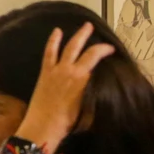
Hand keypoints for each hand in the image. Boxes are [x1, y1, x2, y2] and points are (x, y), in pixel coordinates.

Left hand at [14, 22, 114, 150]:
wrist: (43, 127)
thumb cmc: (67, 122)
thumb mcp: (87, 108)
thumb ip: (92, 93)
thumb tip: (98, 85)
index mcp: (83, 79)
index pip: (97, 58)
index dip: (105, 51)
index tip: (111, 50)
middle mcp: (71, 71)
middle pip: (86, 50)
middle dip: (93, 39)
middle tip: (98, 31)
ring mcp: (57, 70)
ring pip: (69, 47)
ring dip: (78, 35)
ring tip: (85, 26)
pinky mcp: (45, 72)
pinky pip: (49, 52)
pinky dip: (53, 41)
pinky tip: (56, 31)